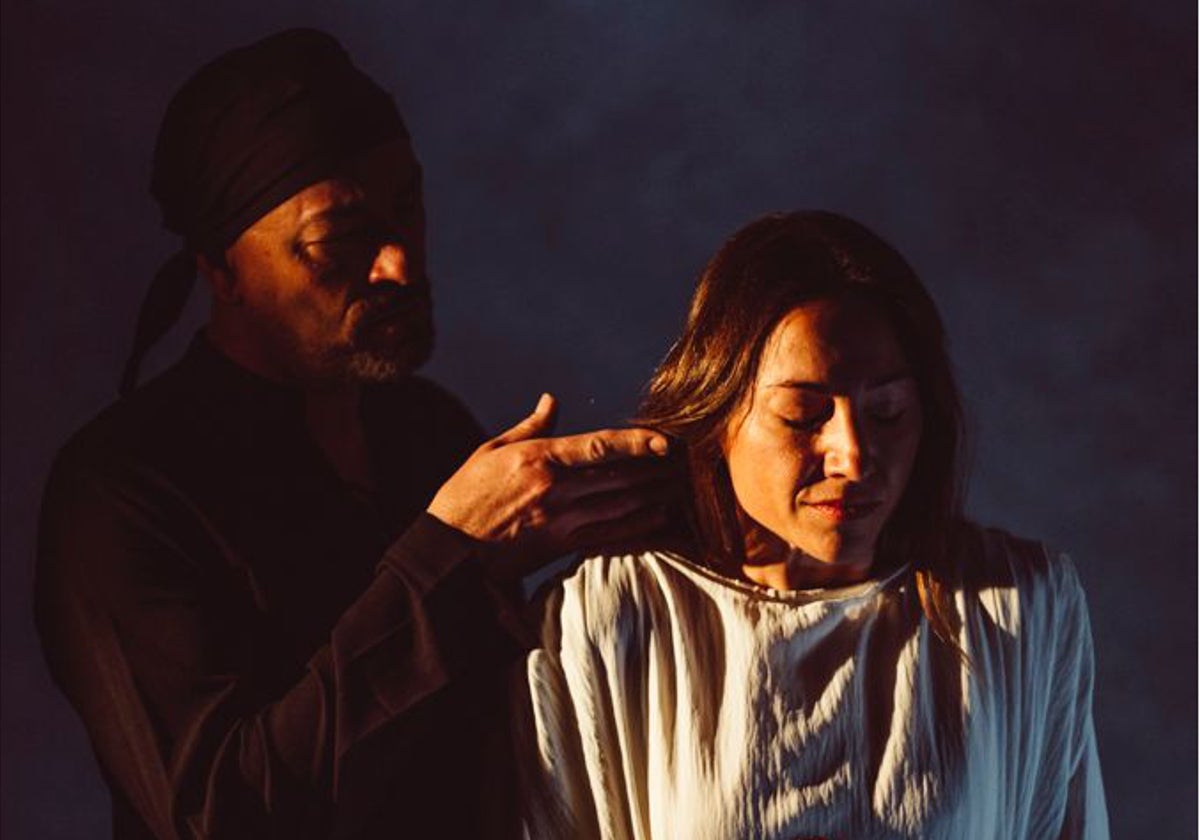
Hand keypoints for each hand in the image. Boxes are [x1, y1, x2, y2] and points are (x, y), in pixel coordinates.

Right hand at [427, 394, 678, 576]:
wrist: (447, 553)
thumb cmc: (464, 497)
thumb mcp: (490, 452)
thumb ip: (529, 428)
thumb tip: (552, 401)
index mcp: (538, 459)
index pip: (599, 446)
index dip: (637, 442)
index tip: (665, 440)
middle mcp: (555, 490)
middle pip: (619, 477)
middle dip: (656, 469)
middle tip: (687, 462)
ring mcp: (561, 521)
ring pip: (621, 506)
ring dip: (655, 496)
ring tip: (681, 487)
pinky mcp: (562, 547)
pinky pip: (611, 536)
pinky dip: (639, 528)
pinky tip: (660, 520)